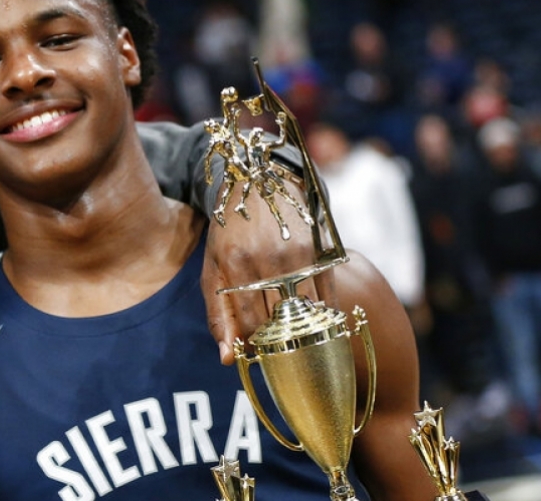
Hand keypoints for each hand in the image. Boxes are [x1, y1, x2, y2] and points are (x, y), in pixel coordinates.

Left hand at [201, 176, 335, 363]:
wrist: (259, 180)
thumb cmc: (229, 231)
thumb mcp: (212, 267)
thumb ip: (217, 314)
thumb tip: (227, 360)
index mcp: (235, 265)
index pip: (249, 324)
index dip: (254, 345)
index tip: (256, 353)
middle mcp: (268, 260)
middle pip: (279, 322)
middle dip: (278, 343)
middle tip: (278, 351)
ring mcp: (298, 255)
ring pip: (307, 313)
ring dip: (303, 334)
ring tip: (295, 341)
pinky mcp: (321, 250)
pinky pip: (328, 297)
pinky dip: (324, 317)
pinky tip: (317, 325)